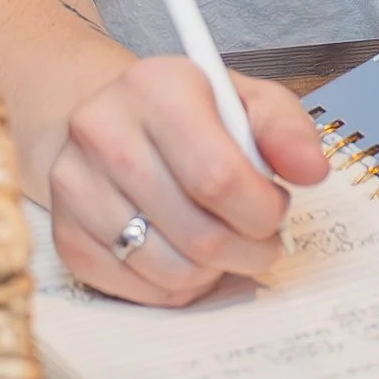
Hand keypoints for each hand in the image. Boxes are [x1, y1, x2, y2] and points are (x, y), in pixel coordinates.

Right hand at [44, 54, 330, 306]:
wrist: (110, 124)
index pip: (218, 177)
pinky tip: (186, 253)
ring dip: (216, 270)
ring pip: (171, 269)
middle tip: (260, 238)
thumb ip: (286, 129)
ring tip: (224, 244)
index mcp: (154, 88)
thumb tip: (311, 170)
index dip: (262, 210)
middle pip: (198, 232)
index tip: (275, 209)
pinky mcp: (67, 237)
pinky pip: (141, 290)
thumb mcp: (243, 101)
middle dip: (248, 248)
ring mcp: (75, 188)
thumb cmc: (188, 116)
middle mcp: (102, 133)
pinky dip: (178, 285)